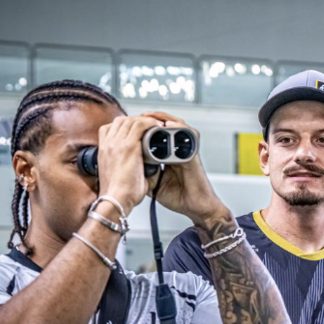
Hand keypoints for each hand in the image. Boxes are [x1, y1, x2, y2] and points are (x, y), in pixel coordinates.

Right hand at [97, 115, 161, 209]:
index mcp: (103, 150)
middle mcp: (107, 144)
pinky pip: (140, 126)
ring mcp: (116, 143)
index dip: (125, 126)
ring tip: (156, 126)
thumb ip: (128, 166)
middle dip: (136, 121)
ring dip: (145, 121)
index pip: (110, 128)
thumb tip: (147, 167)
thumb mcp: (118, 176)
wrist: (115, 201)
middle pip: (121, 121)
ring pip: (130, 121)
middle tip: (150, 127)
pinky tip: (159, 127)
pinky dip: (151, 124)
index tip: (137, 131)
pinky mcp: (128, 147)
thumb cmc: (118, 195)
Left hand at [140, 111, 228, 226]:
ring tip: (150, 116)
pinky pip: (189, 134)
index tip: (130, 126)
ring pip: (177, 125)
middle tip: (138, 116)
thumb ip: (143, 172)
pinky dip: (179, 127)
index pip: (155, 135)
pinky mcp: (193, 154)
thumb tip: (128, 163)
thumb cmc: (178, 197)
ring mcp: (186, 151)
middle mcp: (177, 150)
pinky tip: (168, 125)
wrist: (195, 207)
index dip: (143, 128)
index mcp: (167, 156)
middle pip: (165, 125)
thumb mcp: (152, 183)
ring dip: (163, 118)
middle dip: (150, 119)